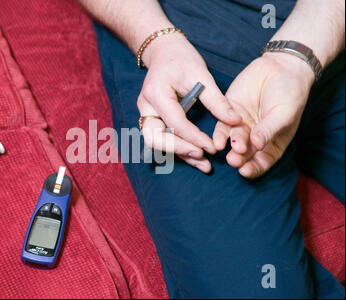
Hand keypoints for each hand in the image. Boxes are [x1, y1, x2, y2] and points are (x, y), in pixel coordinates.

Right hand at [138, 33, 241, 172]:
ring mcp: (146, 114)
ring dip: (179, 155)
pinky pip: (161, 139)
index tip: (212, 147)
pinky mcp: (151, 119)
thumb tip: (236, 121)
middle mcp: (145, 106)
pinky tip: (196, 158)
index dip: (193, 137)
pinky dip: (178, 150)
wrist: (163, 51)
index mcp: (156, 93)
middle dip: (180, 150)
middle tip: (203, 156)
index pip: (174, 122)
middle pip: (155, 138)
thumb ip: (217, 100)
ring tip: (204, 165)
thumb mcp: (201, 75)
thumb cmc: (182, 59)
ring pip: (156, 143)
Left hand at [213, 53, 314, 177]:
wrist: (282, 67)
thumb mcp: (285, 113)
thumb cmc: (290, 94)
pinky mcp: (229, 112)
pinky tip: (218, 139)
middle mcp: (254, 138)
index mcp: (271, 143)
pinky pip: (221, 125)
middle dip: (238, 158)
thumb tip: (258, 144)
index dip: (253, 168)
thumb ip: (270, 129)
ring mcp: (241, 125)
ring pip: (232, 139)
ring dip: (229, 145)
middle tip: (234, 160)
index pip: (261, 162)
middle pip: (244, 153)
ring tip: (230, 146)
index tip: (245, 171)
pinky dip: (219, 133)